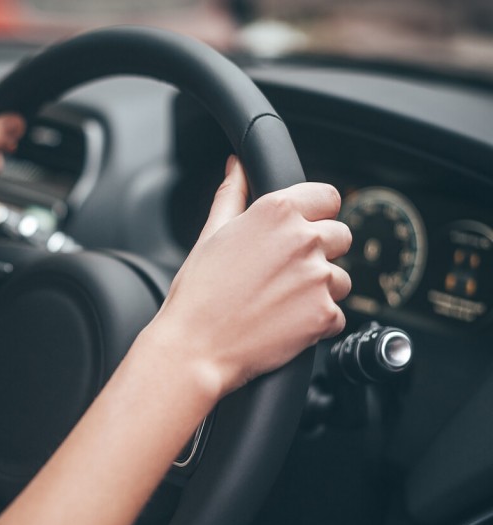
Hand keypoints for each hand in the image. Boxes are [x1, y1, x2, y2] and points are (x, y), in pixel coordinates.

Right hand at [147, 156, 351, 397]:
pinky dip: (317, 322)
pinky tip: (284, 324)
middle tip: (284, 273)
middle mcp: (303, 239)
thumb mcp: (210, 234)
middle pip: (341, 236)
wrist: (195, 347)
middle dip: (320, 253)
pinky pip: (337, 315)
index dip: (316, 215)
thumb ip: (232, 194)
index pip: (328, 197)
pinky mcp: (324, 314)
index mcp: (276, 211)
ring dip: (320, 290)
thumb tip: (237, 166)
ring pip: (341, 278)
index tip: (302, 230)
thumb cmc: (198, 293)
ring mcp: (317, 277)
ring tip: (280, 302)